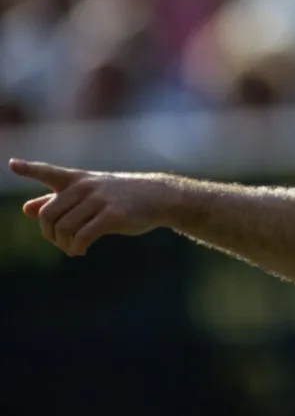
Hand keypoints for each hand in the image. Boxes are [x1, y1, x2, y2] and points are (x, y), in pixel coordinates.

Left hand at [11, 159, 171, 256]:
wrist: (159, 198)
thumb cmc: (122, 196)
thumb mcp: (91, 194)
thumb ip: (58, 201)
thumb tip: (26, 209)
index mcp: (78, 179)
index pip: (49, 172)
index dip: (29, 169)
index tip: (12, 164)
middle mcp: (86, 187)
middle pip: (48, 214)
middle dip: (49, 234)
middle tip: (60, 242)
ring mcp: (100, 200)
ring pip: (64, 228)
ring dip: (63, 244)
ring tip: (72, 248)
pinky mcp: (113, 216)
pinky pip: (82, 236)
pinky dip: (76, 248)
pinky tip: (81, 251)